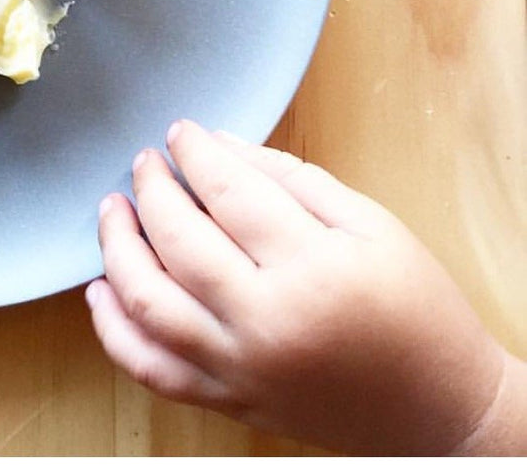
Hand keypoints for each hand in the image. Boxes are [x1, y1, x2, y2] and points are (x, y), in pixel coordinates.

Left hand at [87, 119, 525, 453]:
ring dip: (116, 247)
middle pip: (178, 242)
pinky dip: (113, 330)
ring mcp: (239, 368)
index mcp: (312, 267)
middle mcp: (266, 322)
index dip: (195, 153)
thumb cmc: (414, 306)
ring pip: (148, 304)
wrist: (439, 409)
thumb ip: (290, 178)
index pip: (228, 192)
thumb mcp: (370, 223)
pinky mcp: (227, 400)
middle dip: (151, 189)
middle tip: (146, 161)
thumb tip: (218, 146)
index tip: (179, 131)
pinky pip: (150, 369)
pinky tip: (101, 289)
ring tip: (113, 208)